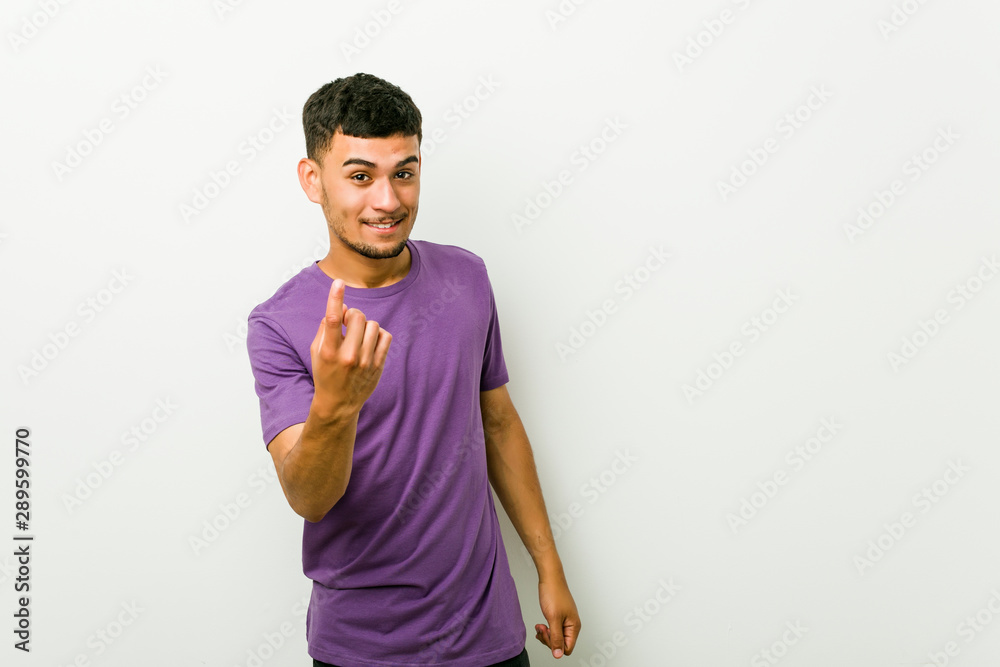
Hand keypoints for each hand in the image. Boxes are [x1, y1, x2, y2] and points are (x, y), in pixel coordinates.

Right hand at [309, 279, 391, 415]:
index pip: (333, 320)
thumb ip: (326, 327)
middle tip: (348, 324)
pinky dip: (378, 334)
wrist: (338, 403)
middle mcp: (348, 356)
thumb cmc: (325, 372)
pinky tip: (370, 342)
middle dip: (353, 315)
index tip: (338, 282)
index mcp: (328, 351)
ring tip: (358, 336)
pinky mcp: (378, 365)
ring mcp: (365, 362)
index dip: (335, 298)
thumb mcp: (317, 351)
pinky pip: (385, 336)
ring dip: (365, 325)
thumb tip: (343, 306)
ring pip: (373, 325)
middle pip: (358, 317)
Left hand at [534, 578, 580, 658]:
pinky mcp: (559, 616)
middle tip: (542, 628)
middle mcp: (572, 625)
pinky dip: (546, 629)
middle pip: (561, 644)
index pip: (567, 648)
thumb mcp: (553, 618)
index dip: (555, 645)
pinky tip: (541, 625)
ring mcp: (565, 620)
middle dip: (549, 639)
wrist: (550, 577)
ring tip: (539, 626)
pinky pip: (553, 630)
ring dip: (546, 634)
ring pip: (556, 637)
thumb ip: (556, 638)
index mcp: (574, 626)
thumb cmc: (554, 593)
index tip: (547, 634)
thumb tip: (558, 654)